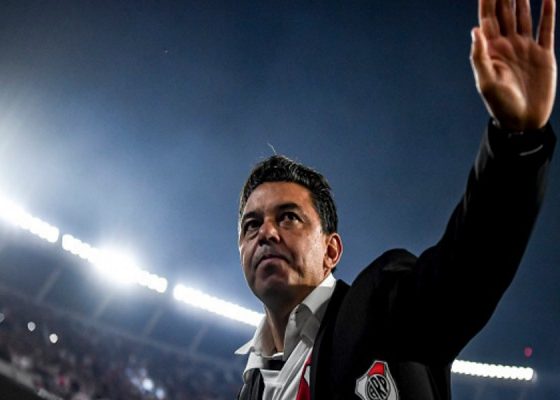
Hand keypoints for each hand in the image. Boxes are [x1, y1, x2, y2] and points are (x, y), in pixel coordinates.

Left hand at [471, 0, 556, 129]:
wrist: (523, 121)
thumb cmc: (500, 105)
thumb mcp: (486, 82)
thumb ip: (479, 56)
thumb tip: (475, 30)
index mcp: (491, 51)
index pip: (488, 19)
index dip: (487, 1)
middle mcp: (508, 45)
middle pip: (506, 12)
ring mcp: (526, 48)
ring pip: (525, 16)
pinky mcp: (544, 54)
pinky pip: (546, 29)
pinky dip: (548, 13)